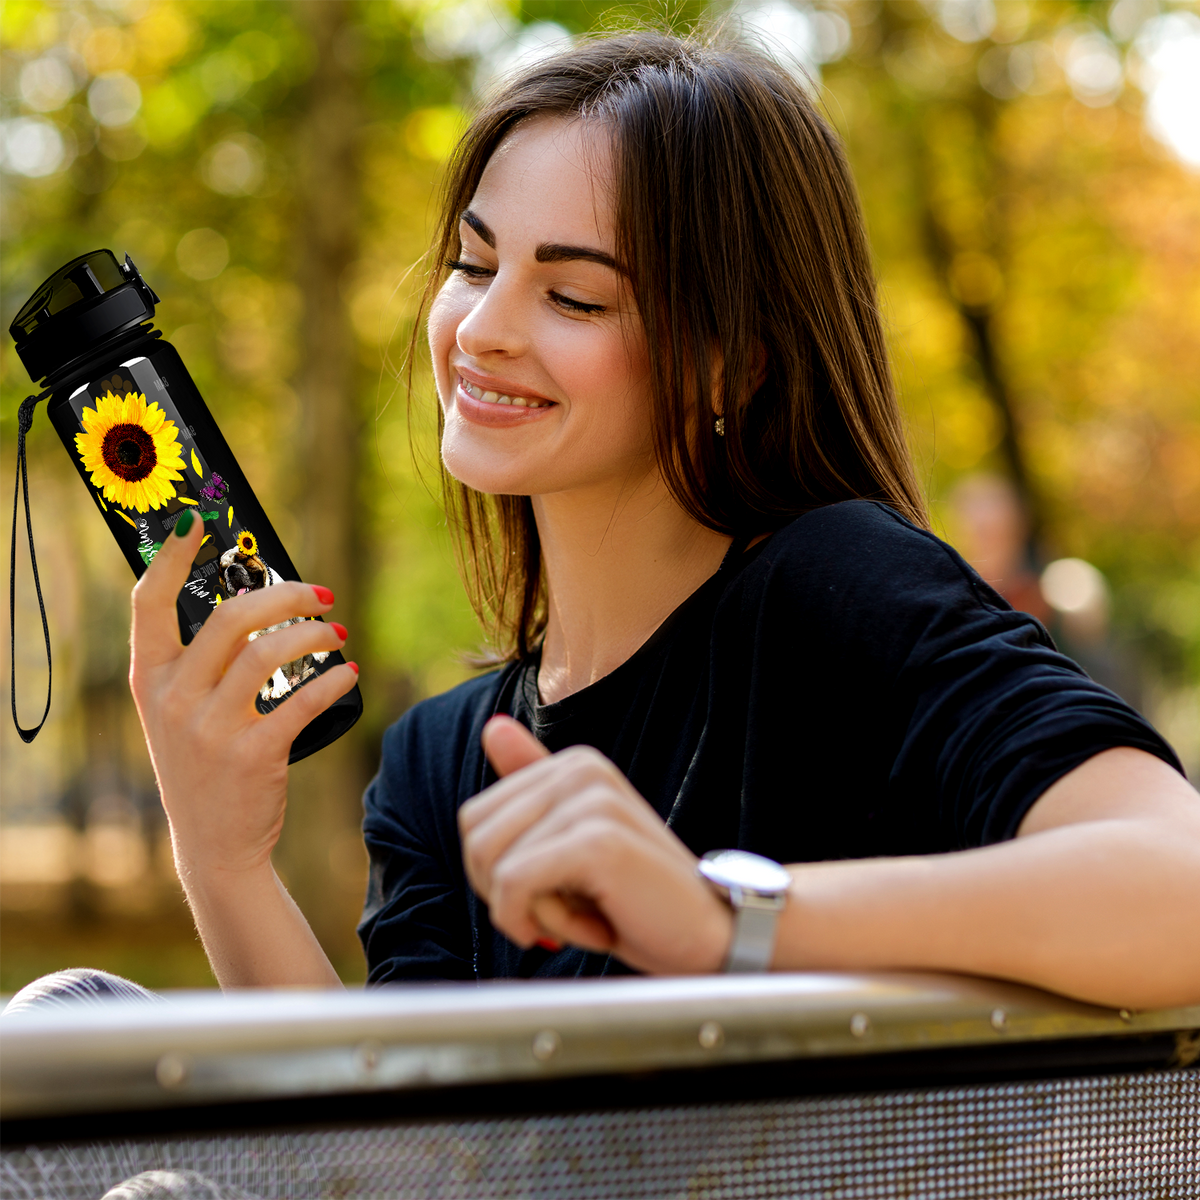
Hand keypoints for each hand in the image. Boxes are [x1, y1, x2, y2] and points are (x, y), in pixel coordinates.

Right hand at [129, 511, 358, 879]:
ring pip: (271, 653)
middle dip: (286, 595)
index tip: (197, 523)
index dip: (172, 557)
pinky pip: (303, 700)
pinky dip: (333, 680)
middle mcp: (173, 699)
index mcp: (150, 679)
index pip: (149, 602)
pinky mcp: (253, 754)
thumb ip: (198, 664)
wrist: (213, 845)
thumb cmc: (204, 765)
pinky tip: (348, 673)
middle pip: (232, 617)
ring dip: (316, 635)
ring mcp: (210, 729)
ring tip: (338, 634)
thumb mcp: (180, 714)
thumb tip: (252, 603)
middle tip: (322, 595)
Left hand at [459, 716, 733, 973]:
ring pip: (492, 867)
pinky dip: (542, 925)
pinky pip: (515, 887)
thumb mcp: (574, 842)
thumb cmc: (638, 898)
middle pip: (475, 840)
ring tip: (590, 915)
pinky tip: (595, 930)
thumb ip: (534, 788)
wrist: (713, 934)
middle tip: (572, 910)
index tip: (558, 892)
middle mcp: (581, 769)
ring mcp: (591, 800)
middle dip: (507, 895)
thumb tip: (492, 727)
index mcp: (573, 764)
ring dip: (533, 914)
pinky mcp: (598, 840)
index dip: (499, 876)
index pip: (474, 819)